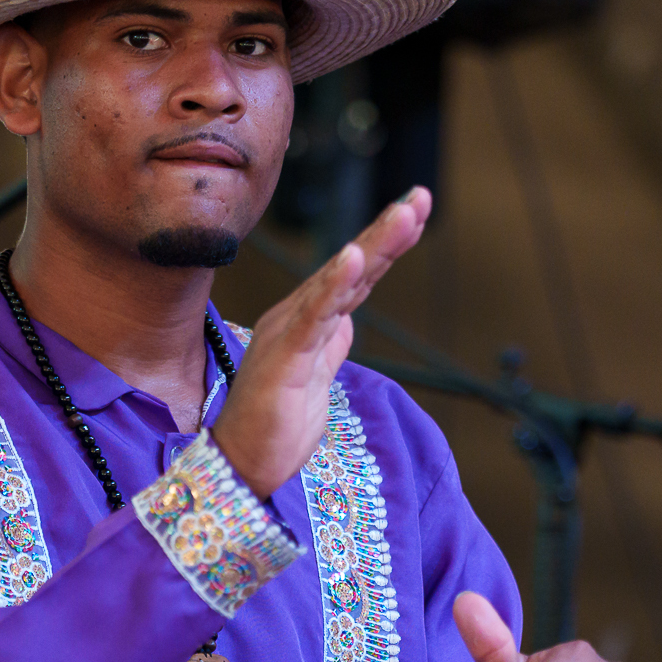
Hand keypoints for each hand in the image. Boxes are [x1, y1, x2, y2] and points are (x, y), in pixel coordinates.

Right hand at [211, 188, 431, 496]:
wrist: (240, 463)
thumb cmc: (275, 424)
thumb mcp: (317, 376)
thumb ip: (329, 342)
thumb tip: (347, 318)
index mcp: (309, 322)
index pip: (356, 277)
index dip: (386, 244)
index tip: (416, 211)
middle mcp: (298, 317)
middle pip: (352, 268)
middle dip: (388, 231)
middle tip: (420, 198)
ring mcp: (290, 333)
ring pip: (338, 282)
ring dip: (373, 246)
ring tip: (403, 216)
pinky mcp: (284, 356)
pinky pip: (314, 316)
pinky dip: (334, 284)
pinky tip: (352, 258)